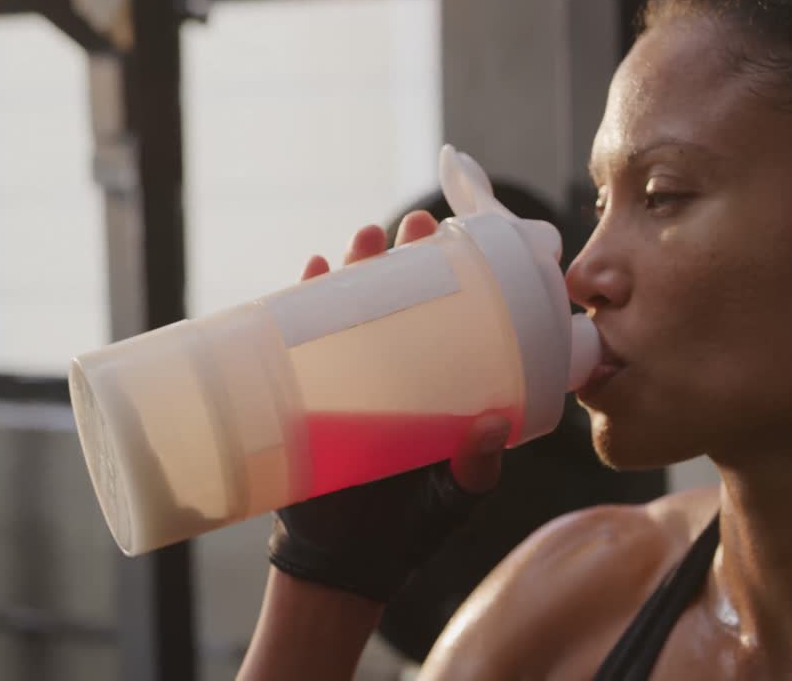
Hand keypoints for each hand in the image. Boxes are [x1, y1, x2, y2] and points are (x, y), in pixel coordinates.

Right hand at [268, 212, 511, 602]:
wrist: (344, 566)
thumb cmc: (414, 528)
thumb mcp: (458, 496)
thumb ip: (477, 467)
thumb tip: (492, 424)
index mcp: (440, 388)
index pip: (454, 320)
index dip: (460, 281)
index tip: (468, 247)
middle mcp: (397, 373)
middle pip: (403, 300)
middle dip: (407, 256)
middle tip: (416, 226)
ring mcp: (350, 379)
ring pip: (351, 309)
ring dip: (355, 267)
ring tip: (363, 239)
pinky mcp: (306, 394)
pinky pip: (299, 341)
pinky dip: (300, 304)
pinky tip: (309, 274)